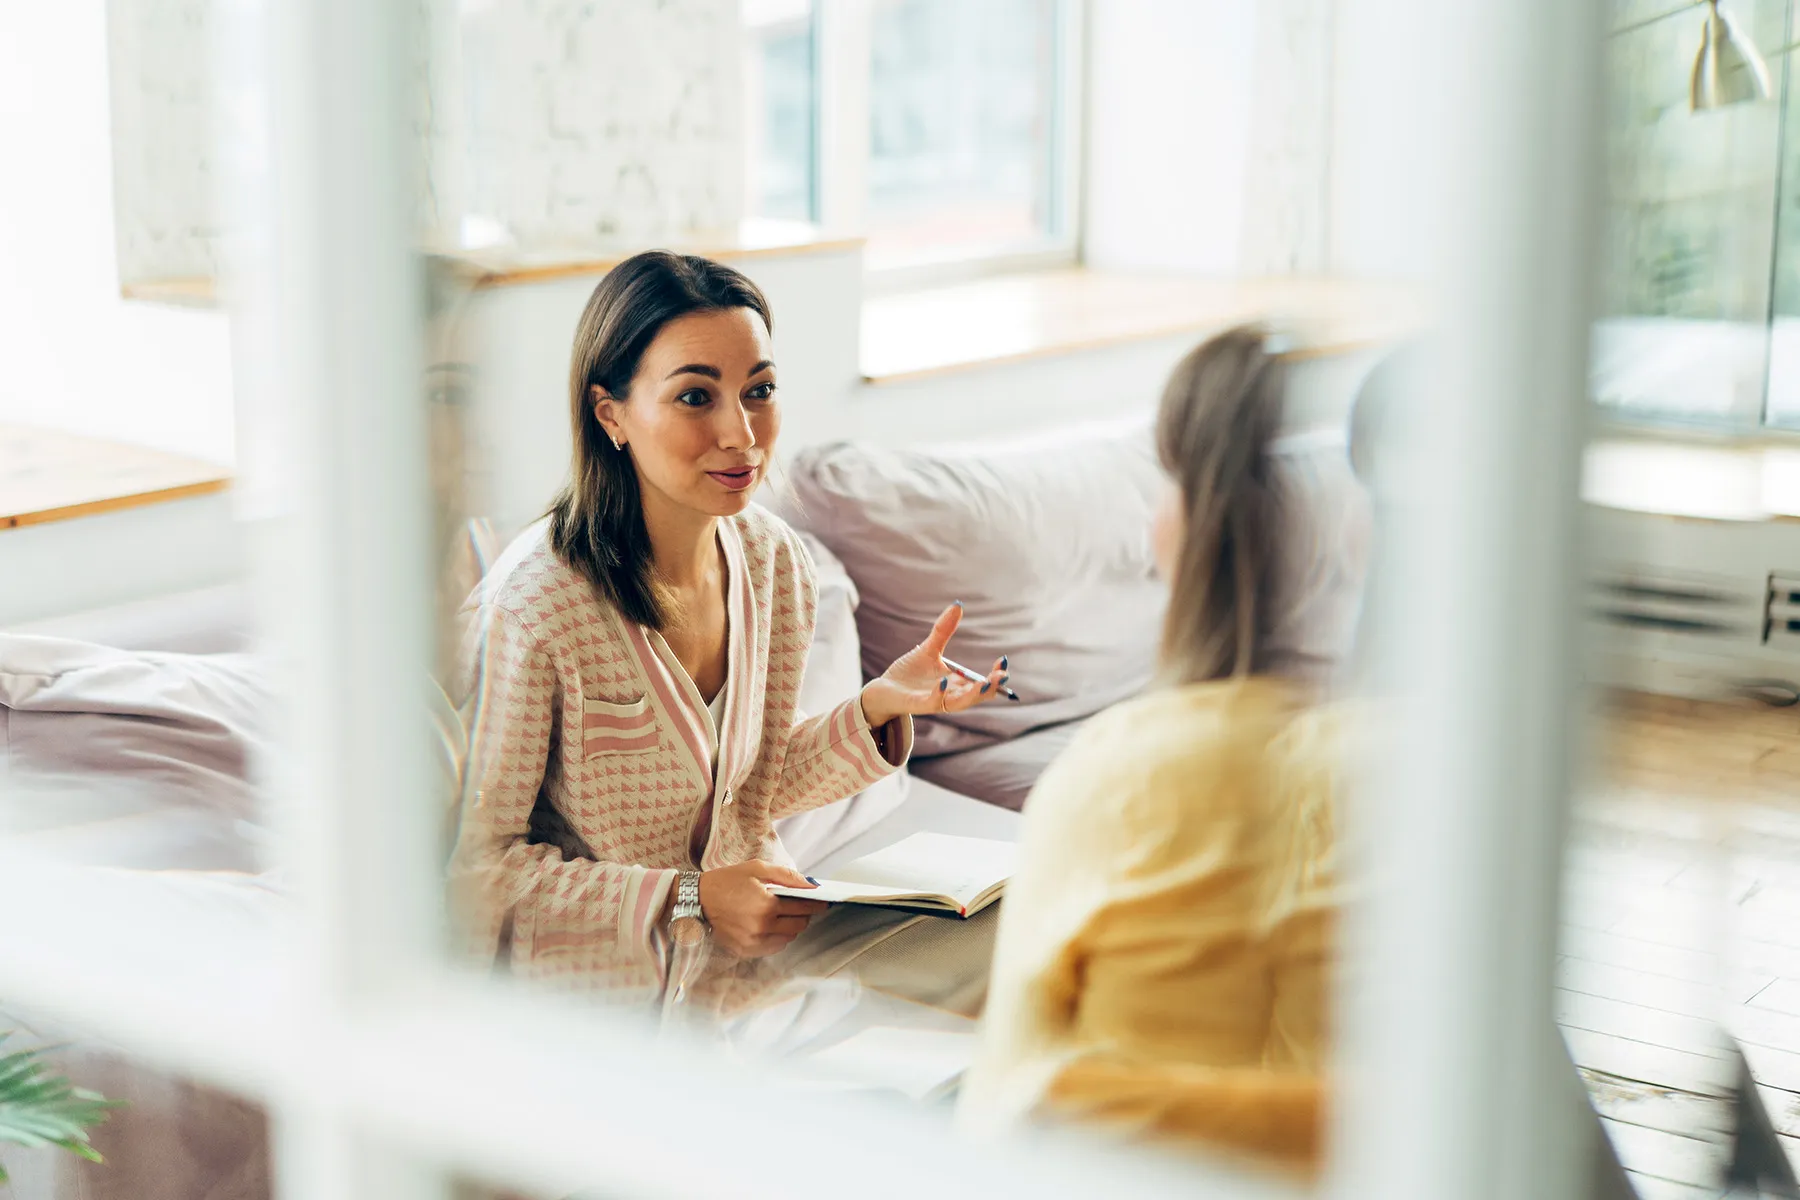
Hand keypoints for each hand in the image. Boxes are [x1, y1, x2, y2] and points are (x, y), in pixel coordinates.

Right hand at [696, 859, 827, 958]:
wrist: (698, 899)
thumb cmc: (727, 880)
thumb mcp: (757, 869)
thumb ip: (786, 876)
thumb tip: (811, 884)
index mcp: (767, 905)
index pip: (802, 907)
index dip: (815, 904)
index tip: (823, 902)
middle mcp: (762, 927)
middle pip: (798, 925)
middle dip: (804, 915)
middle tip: (801, 906)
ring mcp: (753, 942)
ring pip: (788, 938)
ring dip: (791, 927)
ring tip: (783, 915)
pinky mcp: (746, 950)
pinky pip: (773, 948)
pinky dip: (778, 938)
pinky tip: (771, 926)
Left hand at [859, 603, 1007, 728]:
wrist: (884, 689)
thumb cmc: (909, 673)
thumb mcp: (929, 649)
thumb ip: (944, 630)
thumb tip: (958, 604)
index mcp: (956, 684)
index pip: (983, 683)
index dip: (995, 675)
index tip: (1003, 661)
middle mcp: (950, 695)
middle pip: (977, 695)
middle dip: (991, 687)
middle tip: (1002, 676)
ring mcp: (935, 701)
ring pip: (960, 703)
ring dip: (974, 694)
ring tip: (984, 683)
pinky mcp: (918, 704)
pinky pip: (932, 702)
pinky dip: (939, 693)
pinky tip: (942, 680)